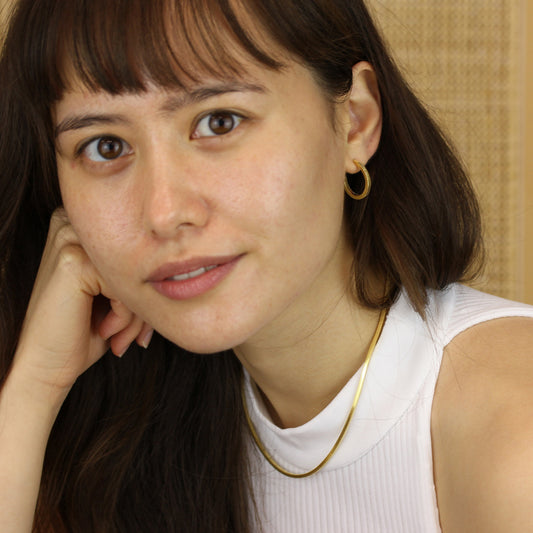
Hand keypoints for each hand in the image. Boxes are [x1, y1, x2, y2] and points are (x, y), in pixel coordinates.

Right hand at [12, 208, 152, 396]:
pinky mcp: (74, 259)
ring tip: (119, 337)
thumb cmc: (85, 333)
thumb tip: (186, 267)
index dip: (147, 293)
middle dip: (144, 306)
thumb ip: (142, 276)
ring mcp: (71, 240)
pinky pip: (124, 286)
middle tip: (133, 338)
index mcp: (85, 230)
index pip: (139, 254)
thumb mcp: (118, 297)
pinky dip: (124, 316)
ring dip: (135, 315)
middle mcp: (75, 225)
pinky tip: (105, 330)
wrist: (46, 366)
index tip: (142, 328)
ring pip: (135, 275)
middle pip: (139, 262)